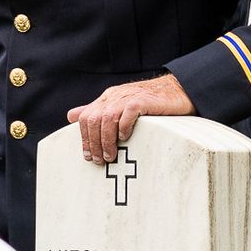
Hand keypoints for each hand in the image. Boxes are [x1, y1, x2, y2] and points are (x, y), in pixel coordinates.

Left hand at [67, 73, 194, 164]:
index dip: (84, 138)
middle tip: (99, 160)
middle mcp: (114, 96)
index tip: (88, 156)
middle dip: (93, 143)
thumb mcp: (120, 105)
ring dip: (106, 141)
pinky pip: (126, 114)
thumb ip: (97, 111)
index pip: (85, 117)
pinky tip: (125, 138)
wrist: (179, 90)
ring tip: (111, 156)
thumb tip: (71, 116)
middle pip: (92, 119)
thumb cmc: (151, 102)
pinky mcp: (141, 101)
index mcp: (107, 98)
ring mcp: (127, 97)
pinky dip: (123, 128)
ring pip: (106, 119)